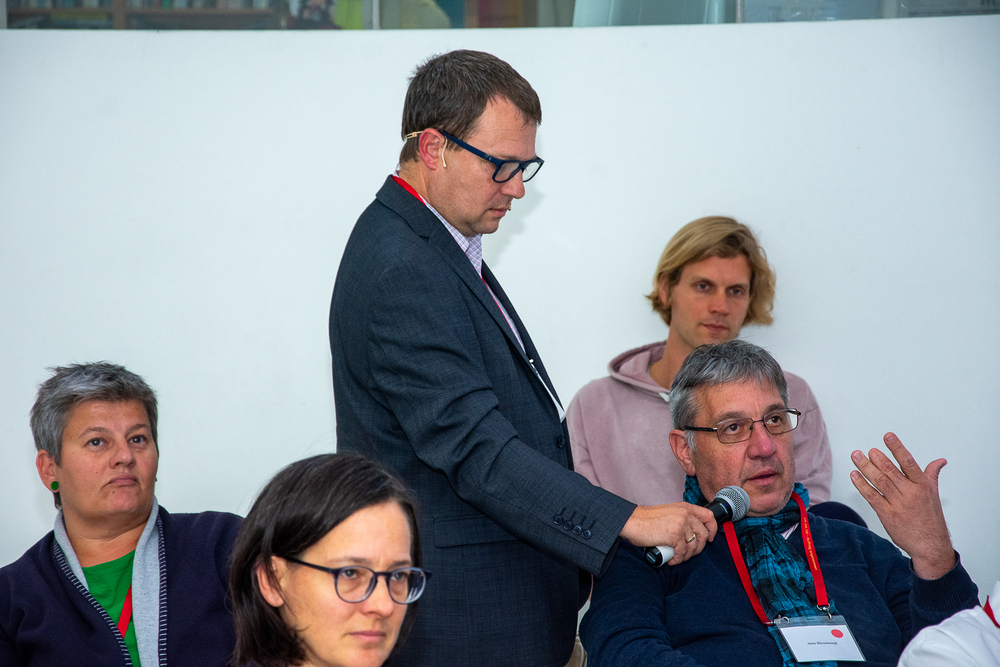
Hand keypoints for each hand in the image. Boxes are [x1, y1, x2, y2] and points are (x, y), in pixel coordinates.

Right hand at [620, 502, 716, 565]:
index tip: (709, 537)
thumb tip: (691, 534)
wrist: (632, 521)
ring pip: (693, 545)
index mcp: (685, 507)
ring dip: (686, 556)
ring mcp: (681, 524)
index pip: (708, 516)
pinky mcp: (674, 535)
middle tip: (689, 553)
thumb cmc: (647, 519)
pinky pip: (682, 552)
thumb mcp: (670, 512)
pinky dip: (678, 559)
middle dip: (698, 548)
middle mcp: (685, 514)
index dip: (712, 529)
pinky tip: (672, 560)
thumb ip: (682, 519)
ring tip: (678, 557)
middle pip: (703, 534)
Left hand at [850, 432, 955, 579]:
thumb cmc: (931, 518)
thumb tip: (940, 460)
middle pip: (890, 471)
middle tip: (867, 450)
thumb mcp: (934, 495)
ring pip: (879, 481)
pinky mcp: (887, 514)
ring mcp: (898, 504)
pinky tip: (854, 475)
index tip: (888, 436)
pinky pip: (872, 496)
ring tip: (856, 455)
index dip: (897, 448)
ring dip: (865, 467)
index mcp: (922, 486)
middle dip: (877, 458)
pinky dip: (861, 485)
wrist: (930, 546)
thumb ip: (931, 474)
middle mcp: (910, 493)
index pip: (909, 462)